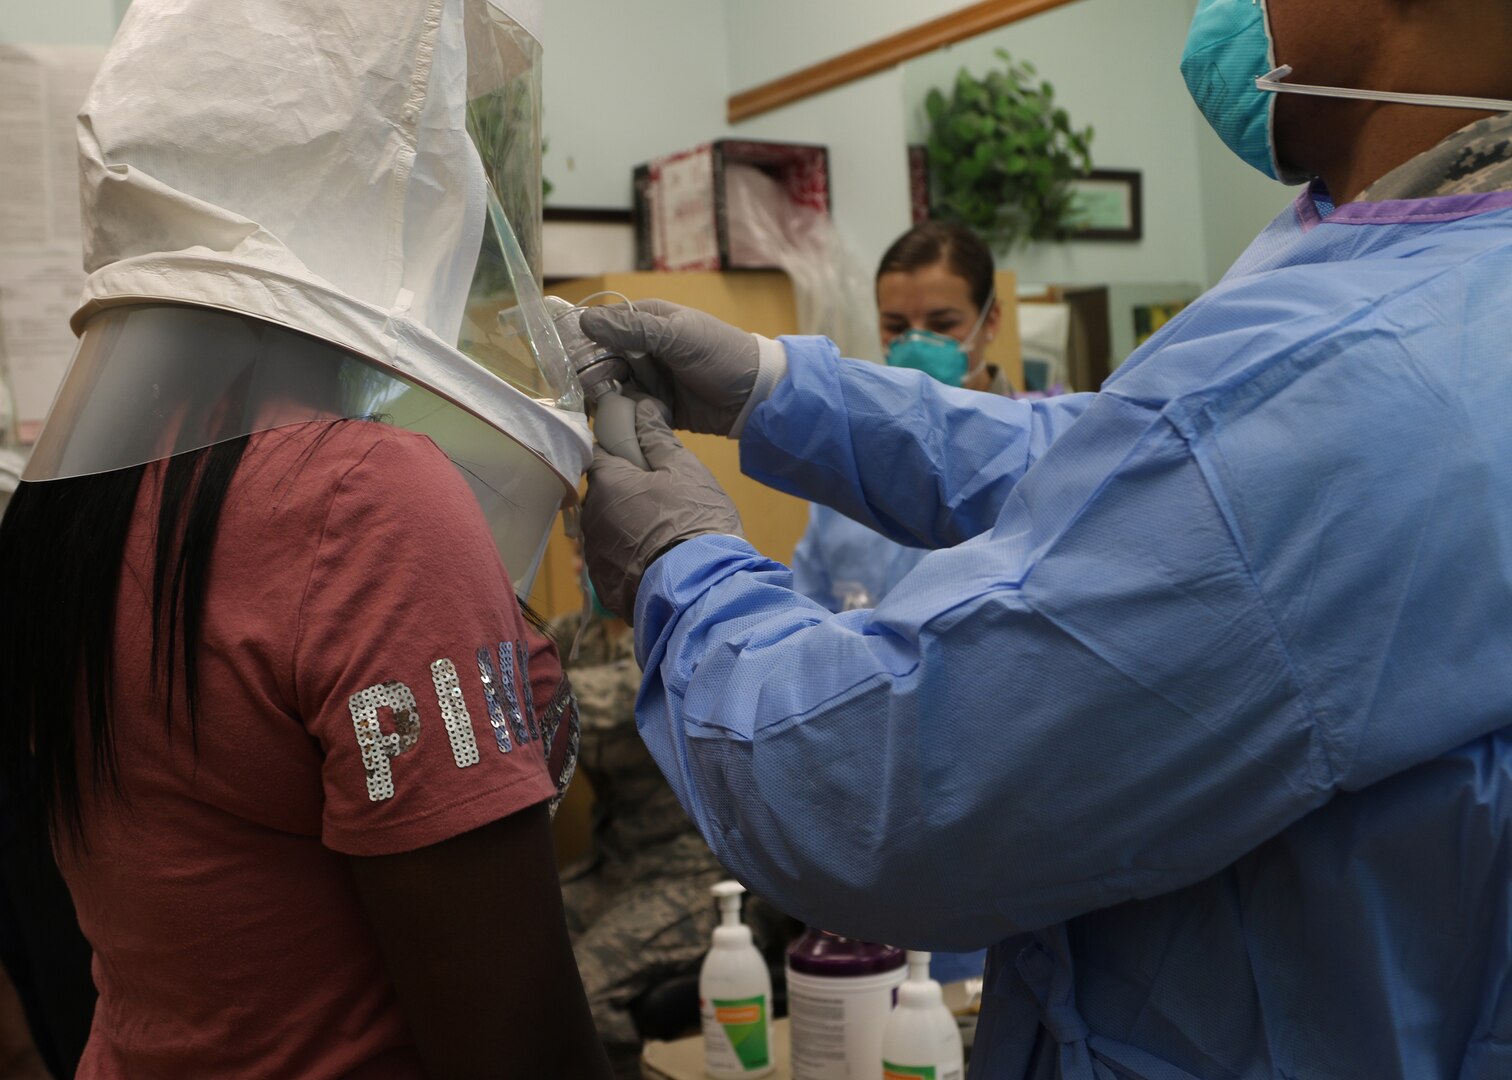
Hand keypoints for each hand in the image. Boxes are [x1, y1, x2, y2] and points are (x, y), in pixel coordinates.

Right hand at [577, 299, 760, 436]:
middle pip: (602, 361)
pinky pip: (629, 412)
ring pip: (612, 388)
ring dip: (612, 397)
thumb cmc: (720, 354)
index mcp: (645, 321)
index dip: (584, 341)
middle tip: (600, 386)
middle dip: (598, 374)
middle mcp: (642, 349)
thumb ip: (631, 329)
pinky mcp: (655, 407)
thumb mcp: (676, 335)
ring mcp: (649, 379)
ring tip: (618, 403)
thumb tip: (585, 321)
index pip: (601, 327)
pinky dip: (625, 416)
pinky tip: (623, 420)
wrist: (755, 395)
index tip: (568, 357)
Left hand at [582, 399, 741, 621]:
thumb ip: (657, 438)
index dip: (620, 450)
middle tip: (662, 500)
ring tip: (663, 536)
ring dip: (626, 528)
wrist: (699, 589)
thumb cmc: (694, 520)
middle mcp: (590, 518)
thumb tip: (641, 408)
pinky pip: (613, 564)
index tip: (641, 455)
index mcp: (606, 482)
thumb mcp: (684, 470)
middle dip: (625, 493)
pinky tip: (656, 562)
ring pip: (607, 530)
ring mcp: (593, 556)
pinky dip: (630, 560)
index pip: (600, 452)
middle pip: (603, 494)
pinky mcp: (603, 586)